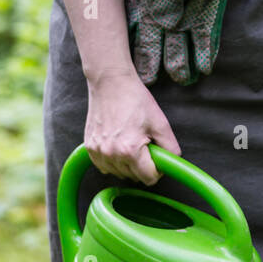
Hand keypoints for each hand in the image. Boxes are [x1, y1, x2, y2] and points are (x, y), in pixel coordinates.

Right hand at [83, 68, 181, 184]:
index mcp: (130, 150)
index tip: (156, 157)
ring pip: (119, 173)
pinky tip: (118, 144)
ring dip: (127, 164)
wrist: (110, 83)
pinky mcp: (89, 148)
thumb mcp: (160, 123)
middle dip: (143, 165)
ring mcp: (98, 152)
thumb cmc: (135, 99)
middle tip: (144, 143)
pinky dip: (113, 161)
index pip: (148, 179)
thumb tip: (172, 162)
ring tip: (130, 141)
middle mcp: (111, 154)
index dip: (157, 170)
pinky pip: (105, 167)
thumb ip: (170, 147)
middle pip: (134, 177)